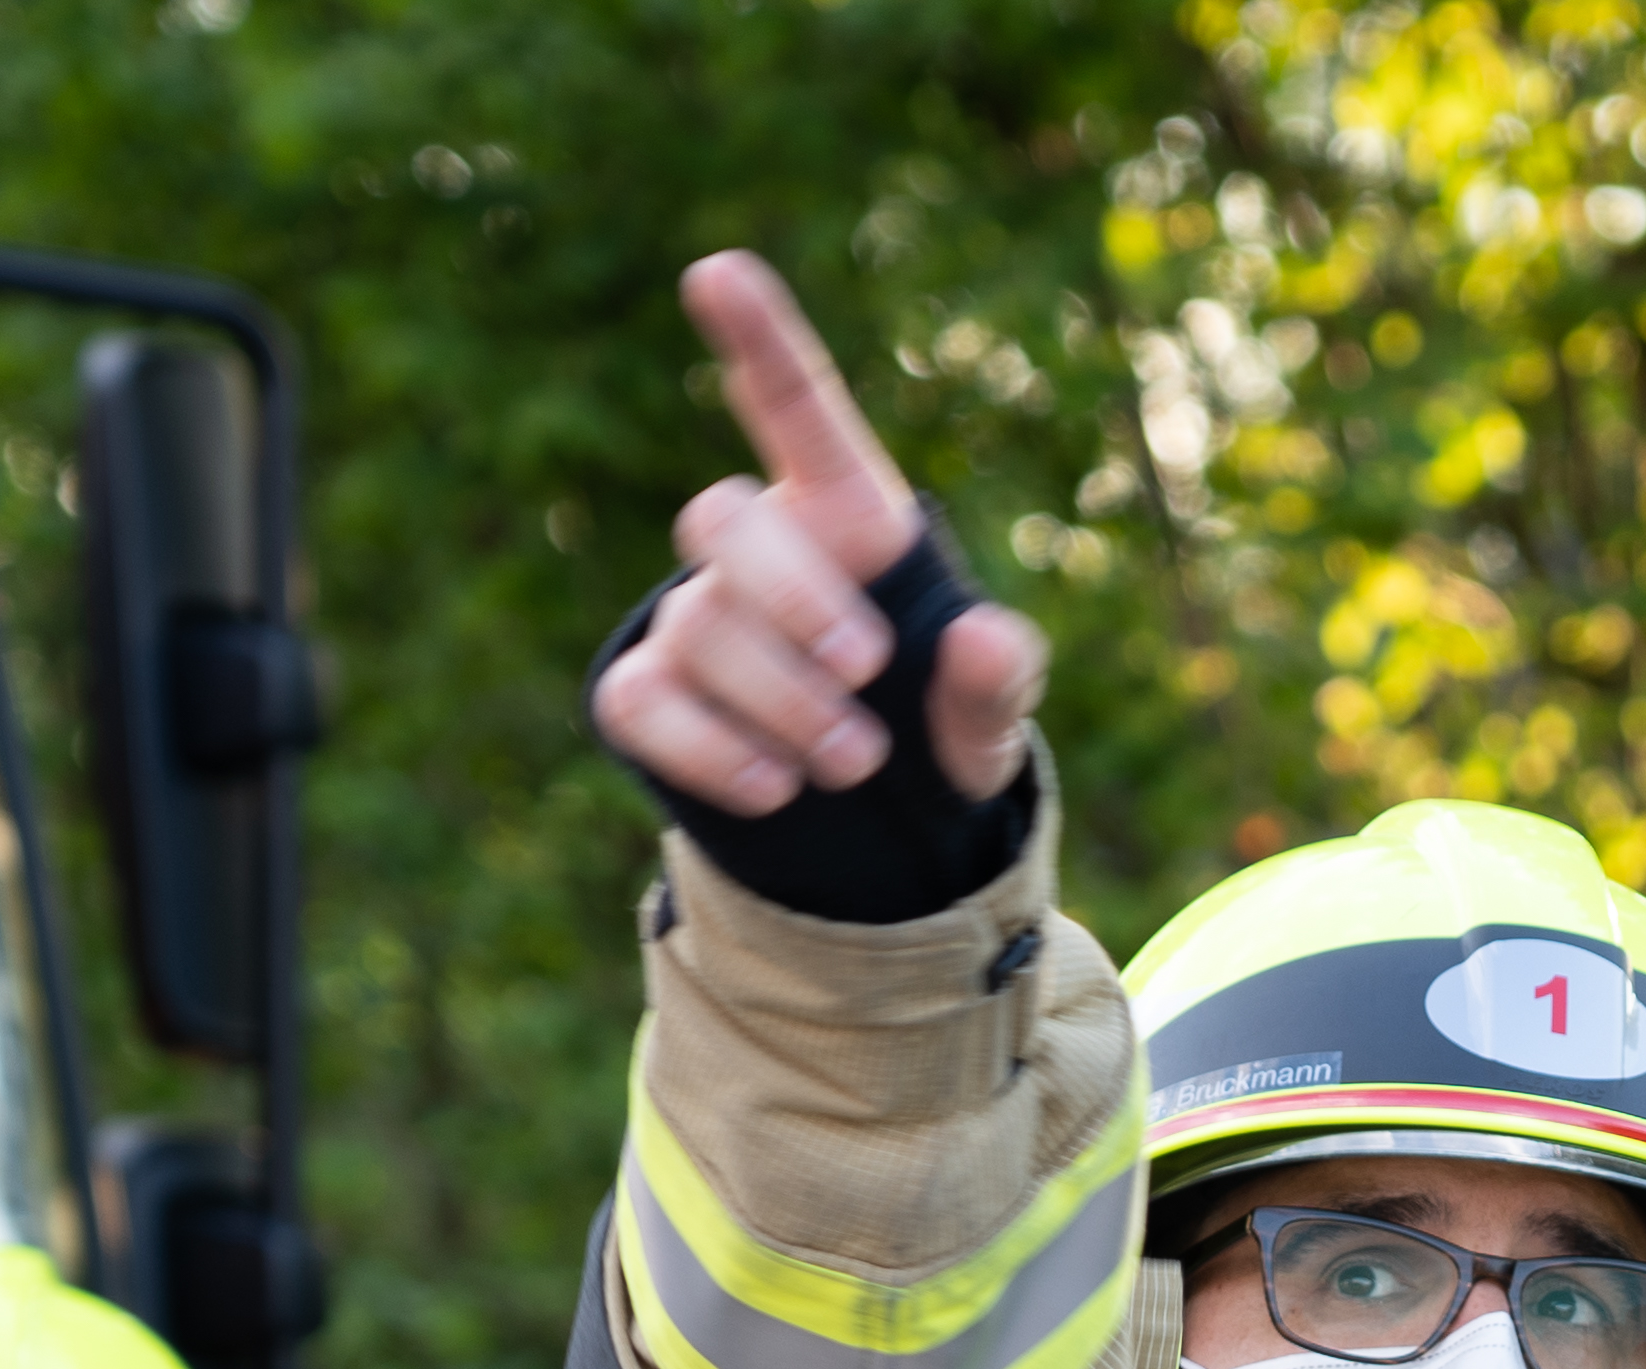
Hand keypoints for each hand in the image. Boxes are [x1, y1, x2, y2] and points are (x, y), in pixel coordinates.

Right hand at [592, 251, 1046, 814]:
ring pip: (700, 625)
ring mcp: (690, 618)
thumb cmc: (934, 721)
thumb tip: (988, 637)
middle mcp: (754, 548)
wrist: (873, 819)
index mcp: (844, 514)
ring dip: (781, 699)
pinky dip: (713, 752)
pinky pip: (647, 704)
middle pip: (723, 519)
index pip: (796, 406)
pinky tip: (777, 788)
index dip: (758, 337)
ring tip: (854, 763)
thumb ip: (1000, 676)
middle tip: (866, 670)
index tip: (718, 272)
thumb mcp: (987, 709)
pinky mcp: (646, 695)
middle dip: (794, 595)